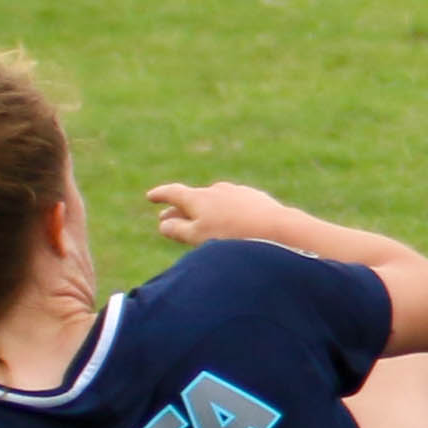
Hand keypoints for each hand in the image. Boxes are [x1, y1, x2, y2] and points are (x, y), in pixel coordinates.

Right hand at [147, 180, 298, 248]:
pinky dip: (224, 212)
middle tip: (168, 218)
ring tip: (199, 222)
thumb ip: (178, 230)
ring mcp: (237, 192)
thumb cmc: (233, 236)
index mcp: (198, 198)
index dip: (160, 195)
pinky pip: (233, 205)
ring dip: (203, 211)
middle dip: (179, 209)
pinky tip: (229, 223)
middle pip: (193, 198)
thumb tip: (164, 224)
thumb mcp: (199, 237)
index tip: (150, 196)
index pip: (173, 193)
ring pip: (214, 201)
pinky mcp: (255, 198)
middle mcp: (216, 190)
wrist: (277, 229)